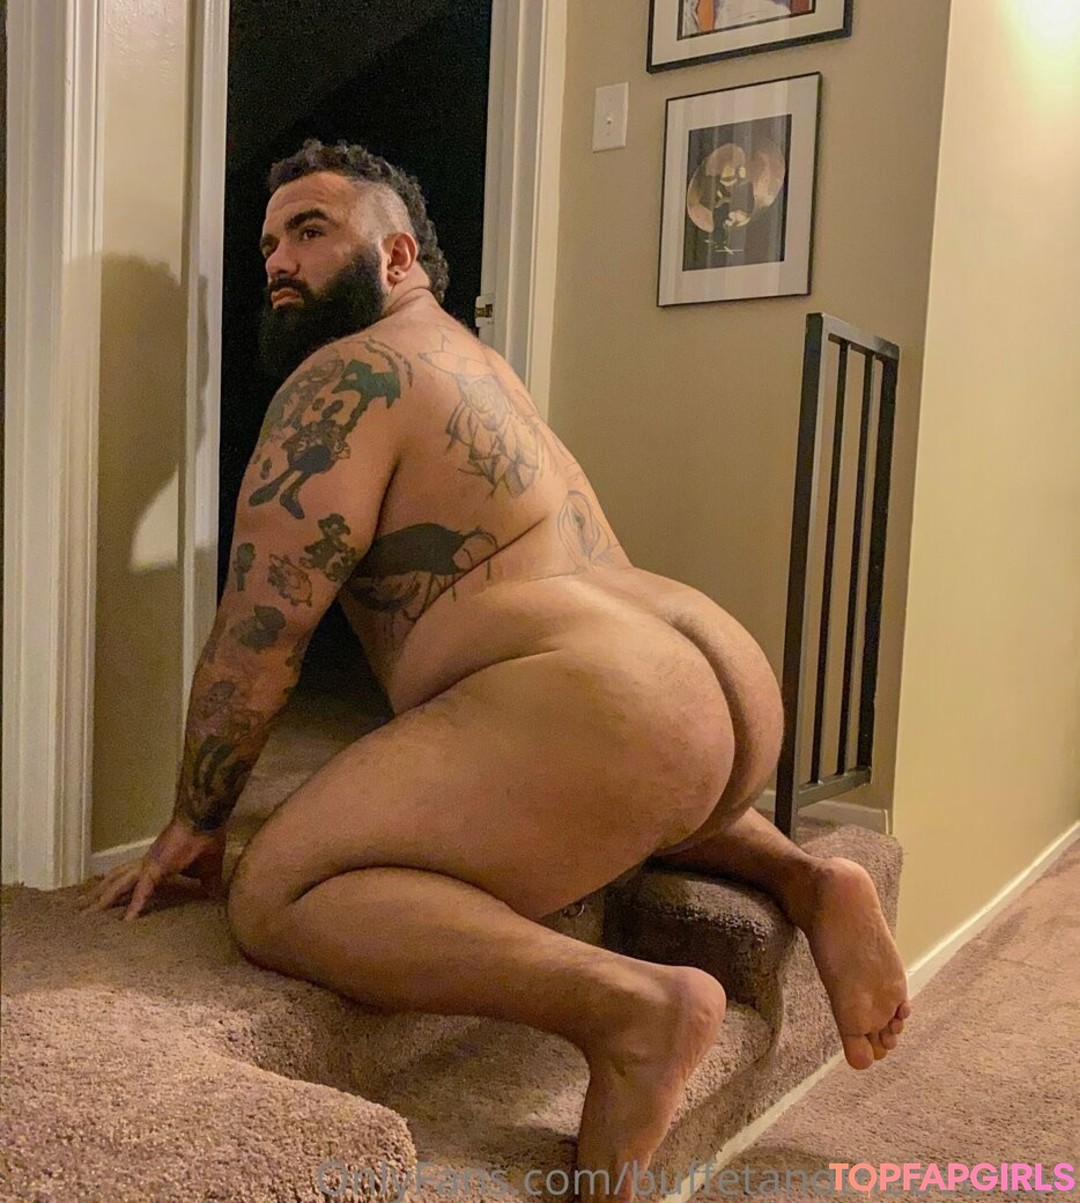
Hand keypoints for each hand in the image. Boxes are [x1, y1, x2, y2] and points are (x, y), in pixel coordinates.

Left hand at [79, 818, 226, 920]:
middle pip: (115, 881)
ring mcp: (148, 865)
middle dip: (98, 894)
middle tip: (81, 907)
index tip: (105, 900)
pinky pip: (142, 891)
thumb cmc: (206, 839)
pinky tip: (127, 922)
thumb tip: (217, 898)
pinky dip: (135, 906)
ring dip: (102, 899)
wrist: (205, 818)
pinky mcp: (156, 869)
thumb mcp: (208, 869)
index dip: (118, 889)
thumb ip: (208, 884)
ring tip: (85, 912)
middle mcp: (145, 863)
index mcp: (155, 863)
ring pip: (118, 885)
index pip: (132, 880)